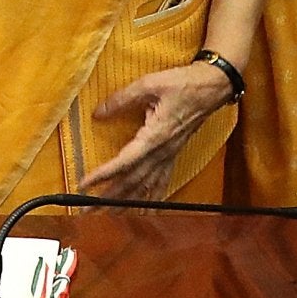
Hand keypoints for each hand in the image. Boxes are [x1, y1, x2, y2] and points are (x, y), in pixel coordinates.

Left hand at [81, 60, 234, 198]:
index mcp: (155, 136)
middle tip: (86, 209)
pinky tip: (143, 209)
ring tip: (107, 214)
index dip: (104, 175)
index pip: (125, 162)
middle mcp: (162, 152)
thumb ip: (122, 99)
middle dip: (109, 197)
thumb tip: (98, 113)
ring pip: (145, 186)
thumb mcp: (149, 84)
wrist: (211, 88)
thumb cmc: (182, 83)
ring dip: (126, 202)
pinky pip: (161, 182)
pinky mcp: (174, 154)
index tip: (85, 184)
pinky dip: (150, 198)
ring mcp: (169, 156)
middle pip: (132, 181)